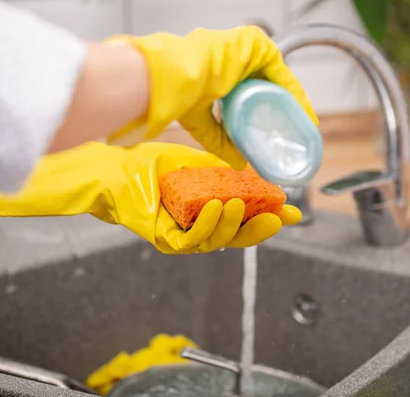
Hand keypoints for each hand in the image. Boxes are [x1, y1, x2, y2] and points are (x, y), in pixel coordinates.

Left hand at [0, 142, 300, 253]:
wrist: (117, 168)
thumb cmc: (155, 166)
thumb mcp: (200, 167)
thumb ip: (227, 176)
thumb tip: (258, 176)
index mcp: (210, 212)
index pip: (245, 222)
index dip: (269, 220)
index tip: (292, 214)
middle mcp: (199, 228)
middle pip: (235, 239)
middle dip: (259, 230)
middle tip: (277, 218)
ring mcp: (182, 236)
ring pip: (215, 242)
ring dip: (232, 226)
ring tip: (241, 205)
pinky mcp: (164, 239)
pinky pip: (190, 241)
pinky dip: (206, 226)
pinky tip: (216, 208)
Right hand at [104, 26, 318, 169]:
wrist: (177, 77)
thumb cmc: (179, 95)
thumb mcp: (203, 124)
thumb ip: (221, 142)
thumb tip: (238, 164)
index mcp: (220, 70)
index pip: (251, 89)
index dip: (267, 109)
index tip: (279, 129)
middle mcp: (235, 56)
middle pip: (267, 83)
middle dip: (283, 106)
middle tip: (295, 128)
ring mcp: (246, 48)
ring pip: (276, 78)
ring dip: (292, 100)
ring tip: (303, 123)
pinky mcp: (255, 44)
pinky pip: (281, 73)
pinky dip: (294, 93)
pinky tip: (302, 111)